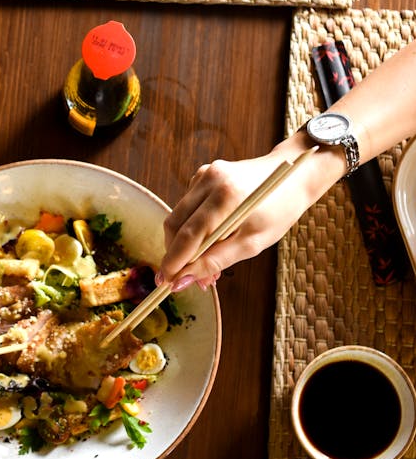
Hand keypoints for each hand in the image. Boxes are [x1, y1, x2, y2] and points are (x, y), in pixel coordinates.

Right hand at [158, 151, 320, 288]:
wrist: (293, 175)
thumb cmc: (279, 211)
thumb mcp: (253, 243)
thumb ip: (215, 261)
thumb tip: (183, 280)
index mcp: (226, 197)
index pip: (188, 235)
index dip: (173, 262)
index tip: (166, 283)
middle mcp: (209, 181)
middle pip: (175, 225)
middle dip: (176, 255)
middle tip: (190, 279)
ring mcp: (204, 175)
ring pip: (177, 217)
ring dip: (184, 244)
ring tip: (204, 265)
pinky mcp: (202, 175)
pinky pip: (187, 208)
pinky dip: (192, 228)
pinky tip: (210, 241)